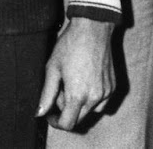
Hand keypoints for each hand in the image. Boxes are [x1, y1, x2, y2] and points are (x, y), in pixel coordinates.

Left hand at [36, 16, 114, 131]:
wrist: (93, 29)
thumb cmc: (69, 46)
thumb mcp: (52, 68)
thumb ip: (46, 94)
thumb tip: (39, 113)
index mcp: (77, 95)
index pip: (68, 123)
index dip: (56, 122)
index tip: (50, 114)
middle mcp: (95, 98)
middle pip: (78, 118)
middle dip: (66, 109)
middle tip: (60, 88)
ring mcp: (106, 93)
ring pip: (90, 111)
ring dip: (79, 104)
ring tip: (72, 82)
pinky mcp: (113, 87)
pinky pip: (101, 102)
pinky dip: (91, 97)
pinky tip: (84, 80)